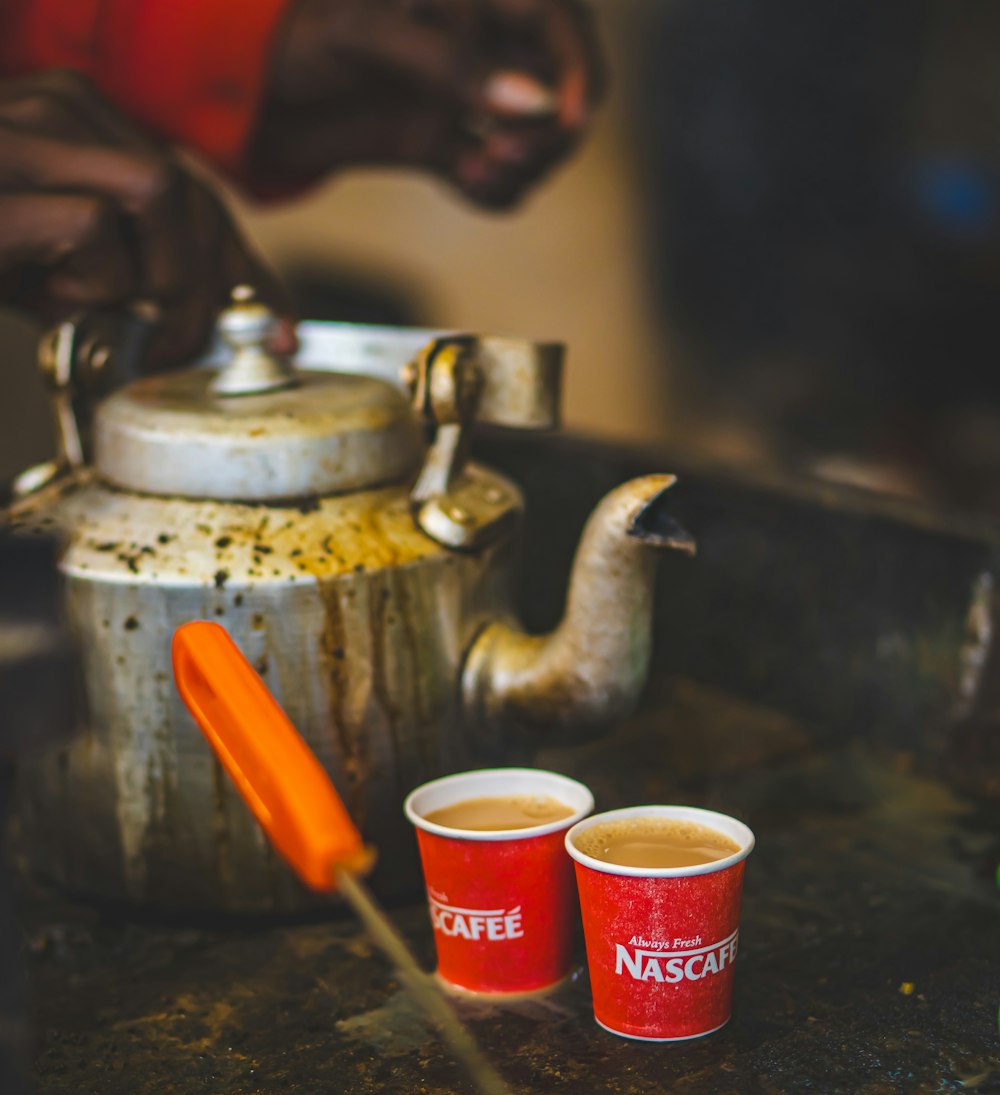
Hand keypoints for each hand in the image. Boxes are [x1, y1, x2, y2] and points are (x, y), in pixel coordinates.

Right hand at [0, 71, 292, 370]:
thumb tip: (216, 315)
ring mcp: (20, 132)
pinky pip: (92, 227)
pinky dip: (90, 281)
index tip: (280, 332)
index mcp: (79, 121)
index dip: (248, 270)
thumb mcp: (60, 265)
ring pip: (160, 191)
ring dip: (155, 279)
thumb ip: (133, 270)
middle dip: (211, 288)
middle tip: (179, 348)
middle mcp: (56, 106)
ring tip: (103, 312)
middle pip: (196, 192)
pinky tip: (47, 298)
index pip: (199, 191)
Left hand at [254, 0, 604, 207]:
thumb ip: (452, 67)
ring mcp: (467, 100)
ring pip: (535, 141)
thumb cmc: (295, 39)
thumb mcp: (367, 40)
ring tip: (476, 171)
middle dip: (549, 132)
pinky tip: (465, 181)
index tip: (568, 118)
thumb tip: (533, 102)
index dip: (579, 70)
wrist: (247, 97)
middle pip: (562, 92)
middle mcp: (481, 46)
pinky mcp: (447, 146)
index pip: (560, 24)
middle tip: (505, 155)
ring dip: (521, 166)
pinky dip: (493, 191)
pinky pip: (497, 178)